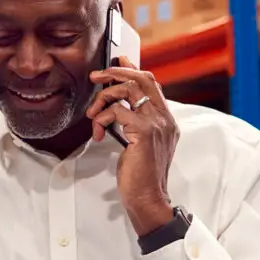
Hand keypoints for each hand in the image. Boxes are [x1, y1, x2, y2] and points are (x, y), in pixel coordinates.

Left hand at [87, 56, 179, 236]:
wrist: (148, 198)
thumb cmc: (140, 175)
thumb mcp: (137, 144)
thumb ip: (132, 123)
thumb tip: (117, 105)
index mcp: (166, 120)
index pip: (152, 83)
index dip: (133, 69)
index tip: (117, 61)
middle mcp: (165, 119)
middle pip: (142, 78)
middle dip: (116, 72)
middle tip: (97, 76)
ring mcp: (157, 124)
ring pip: (129, 89)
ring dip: (104, 96)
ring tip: (93, 112)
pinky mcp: (144, 132)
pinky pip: (117, 111)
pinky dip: (102, 117)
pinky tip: (97, 131)